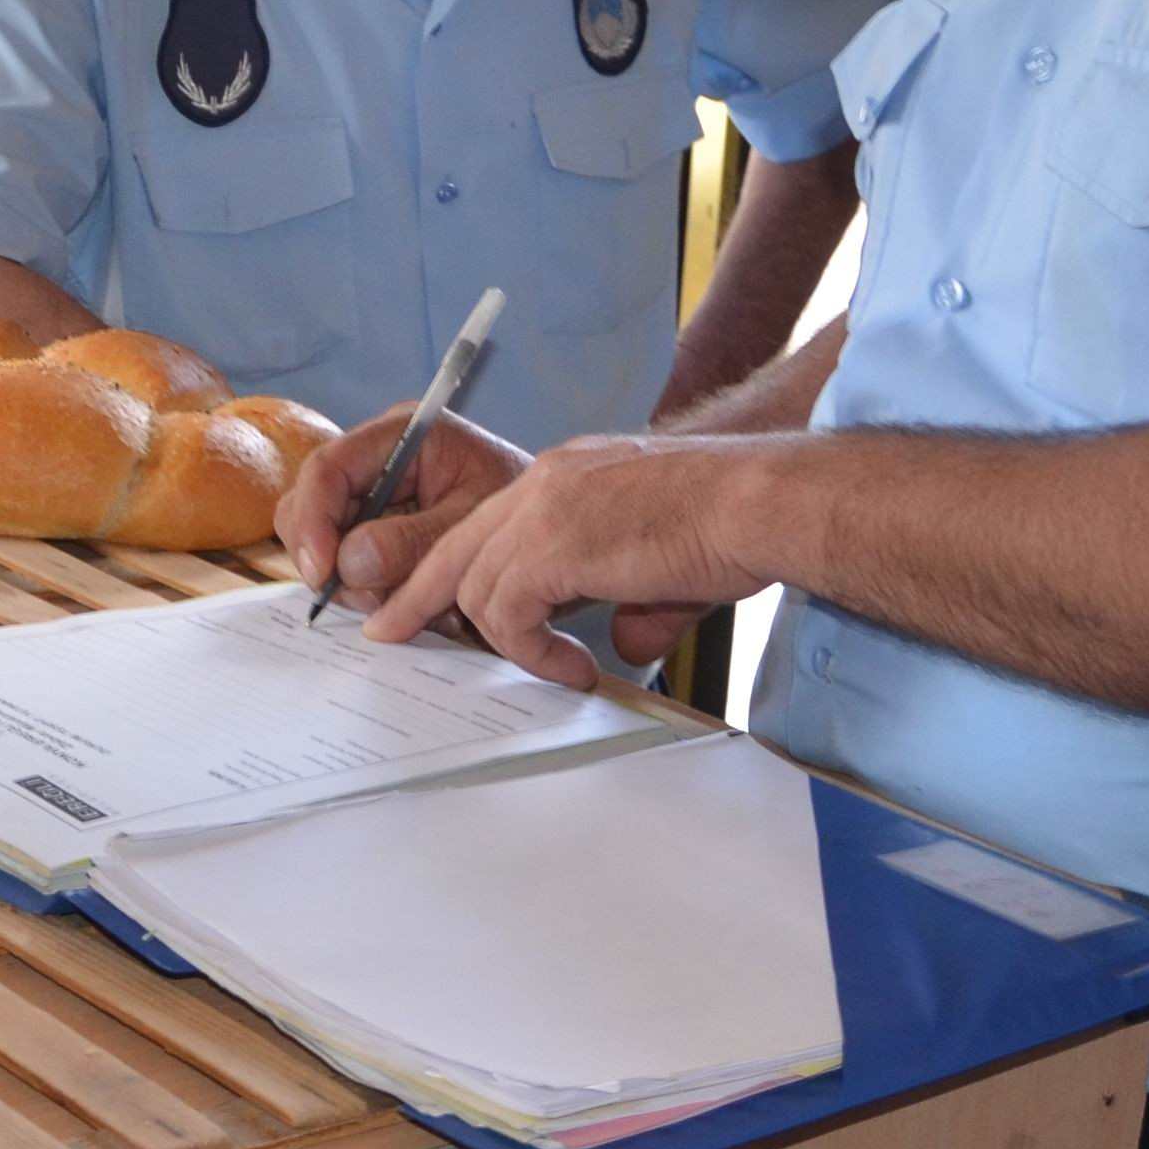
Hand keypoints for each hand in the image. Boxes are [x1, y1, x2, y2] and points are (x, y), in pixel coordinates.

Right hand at [278, 412, 524, 609]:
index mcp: (402, 434)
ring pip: (322, 542)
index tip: (324, 573)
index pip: (328, 468)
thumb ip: (412, 542)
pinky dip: (371, 591)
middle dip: (331, 561)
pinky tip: (412, 599)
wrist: (555, 529)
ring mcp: (372, 495)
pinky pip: (346, 564)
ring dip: (356, 583)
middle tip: (372, 601)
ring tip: (412, 600)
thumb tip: (350, 562)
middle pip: (309, 506)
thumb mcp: (473, 526)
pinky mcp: (375, 527)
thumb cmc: (527, 513)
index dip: (314, 522)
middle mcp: (376, 458)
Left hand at [357, 435, 772, 692]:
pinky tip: (573, 670)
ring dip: (506, 641)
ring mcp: (542, 513)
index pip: (487, 524)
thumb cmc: (732, 528)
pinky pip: (507, 614)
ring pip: (477, 588)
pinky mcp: (550, 549)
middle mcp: (545, 485)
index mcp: (567, 477)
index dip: (450, 566)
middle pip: (456, 548)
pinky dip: (530, 652)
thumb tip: (625, 641)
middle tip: (391, 635)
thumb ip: (636, 604)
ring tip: (555, 670)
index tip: (426, 603)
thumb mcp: (669, 569)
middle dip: (418, 596)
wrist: (757, 503)